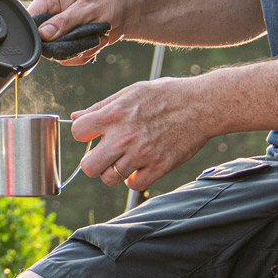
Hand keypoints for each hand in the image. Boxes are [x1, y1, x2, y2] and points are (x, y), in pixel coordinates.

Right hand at [29, 0, 133, 66]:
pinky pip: (67, 57)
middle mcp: (50, 13)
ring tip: (96, 37)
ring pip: (56, 52)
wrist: (127, 11)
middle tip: (87, 36)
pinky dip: (83, 54)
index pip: (30, 18)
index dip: (38, 33)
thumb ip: (65, 21)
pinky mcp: (66, 41)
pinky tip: (95, 42)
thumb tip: (43, 34)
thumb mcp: (88, 9)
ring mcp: (58, 29)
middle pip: (42, 40)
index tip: (57, 39)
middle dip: (66, 44)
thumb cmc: (109, 1)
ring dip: (78, 50)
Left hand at [68, 76, 215, 193]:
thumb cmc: (166, 94)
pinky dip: (134, 179)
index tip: (93, 134)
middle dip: (93, 162)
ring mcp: (141, 155)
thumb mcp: (130, 92)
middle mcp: (124, 138)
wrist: (201, 105)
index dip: (83, 134)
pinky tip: (139, 167)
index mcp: (113, 115)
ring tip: (125, 159)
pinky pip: (134, 185)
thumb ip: (101, 107)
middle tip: (104, 154)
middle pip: (89, 167)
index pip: (77, 133)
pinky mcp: (158, 167)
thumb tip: (76, 116)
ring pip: (110, 178)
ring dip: (114, 170)